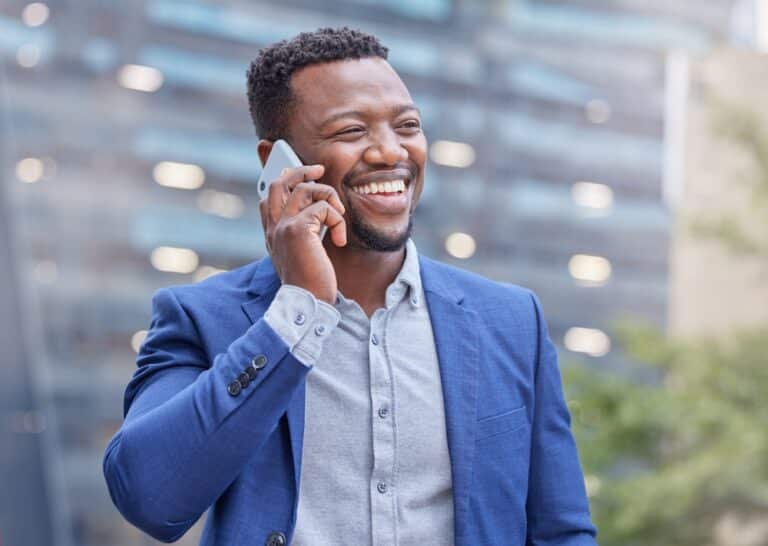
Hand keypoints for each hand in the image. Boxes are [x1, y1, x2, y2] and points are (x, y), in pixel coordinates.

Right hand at [259, 164, 346, 303]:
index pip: (268, 196)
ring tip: (339, 214)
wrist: (307, 302)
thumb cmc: (310, 283)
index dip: (284, 180)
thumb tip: (319, 213)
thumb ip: (303, 233)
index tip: (303, 176)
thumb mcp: (302, 254)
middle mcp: (273, 227)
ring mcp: (283, 226)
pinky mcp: (298, 229)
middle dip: (301, 170)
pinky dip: (338, 219)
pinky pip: (323, 208)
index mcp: (272, 233)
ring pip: (305, 189)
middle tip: (320, 170)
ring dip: (329, 196)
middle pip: (279, 182)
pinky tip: (339, 239)